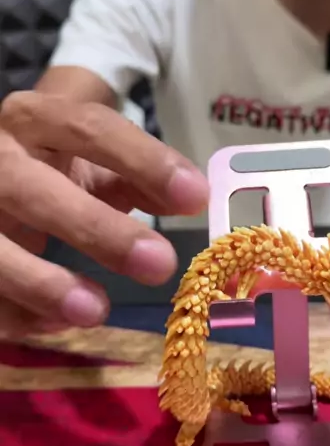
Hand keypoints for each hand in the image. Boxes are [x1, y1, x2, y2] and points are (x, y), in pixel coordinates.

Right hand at [0, 90, 208, 337]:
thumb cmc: (50, 167)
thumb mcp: (94, 162)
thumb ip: (139, 177)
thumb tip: (191, 198)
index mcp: (35, 121)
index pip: (88, 129)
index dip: (142, 160)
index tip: (195, 196)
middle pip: (35, 190)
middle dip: (96, 230)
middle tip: (158, 265)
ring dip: (41, 283)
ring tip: (96, 311)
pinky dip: (18, 312)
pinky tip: (58, 325)